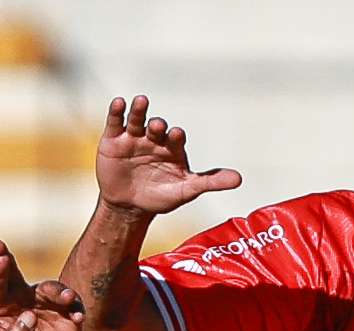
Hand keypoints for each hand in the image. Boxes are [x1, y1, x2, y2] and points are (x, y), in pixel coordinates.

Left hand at [0, 241, 83, 330]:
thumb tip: (28, 318)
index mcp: (2, 307)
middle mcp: (22, 298)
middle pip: (14, 276)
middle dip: (7, 261)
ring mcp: (45, 301)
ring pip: (51, 289)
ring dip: (59, 292)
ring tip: (67, 298)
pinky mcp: (66, 308)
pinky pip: (73, 304)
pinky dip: (76, 309)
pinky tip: (78, 318)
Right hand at [95, 94, 241, 216]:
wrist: (129, 207)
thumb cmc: (160, 196)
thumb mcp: (186, 190)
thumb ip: (211, 182)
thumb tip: (239, 179)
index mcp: (172, 148)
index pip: (176, 138)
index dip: (176, 136)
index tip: (176, 135)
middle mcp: (154, 139)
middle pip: (156, 127)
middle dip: (157, 125)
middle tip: (158, 125)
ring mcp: (134, 138)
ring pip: (137, 120)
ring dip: (139, 110)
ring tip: (141, 101)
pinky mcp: (114, 140)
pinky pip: (116, 123)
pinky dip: (117, 112)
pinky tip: (119, 102)